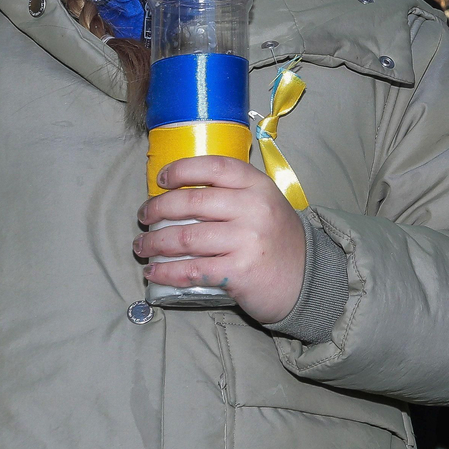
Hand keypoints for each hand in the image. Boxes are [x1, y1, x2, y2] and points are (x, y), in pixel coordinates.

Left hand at [136, 155, 306, 324]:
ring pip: (186, 237)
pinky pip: (192, 270)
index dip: (182, 169)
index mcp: (258, 187)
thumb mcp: (266, 204)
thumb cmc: (278, 241)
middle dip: (158, 209)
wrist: (307, 280)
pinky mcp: (238, 272)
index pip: (215, 167)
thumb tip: (182, 193)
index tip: (161, 179)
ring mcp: (246, 241)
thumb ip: (234, 195)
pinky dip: (166, 272)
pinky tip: (154, 272)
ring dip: (155, 243)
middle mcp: (253, 209)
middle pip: (192, 202)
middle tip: (143, 217)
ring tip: (142, 247)